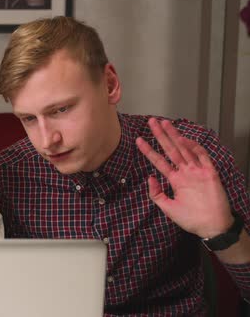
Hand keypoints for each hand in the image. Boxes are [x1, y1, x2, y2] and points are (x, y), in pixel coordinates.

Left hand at [136, 118, 232, 237]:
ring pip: (184, 149)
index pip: (159, 161)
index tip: (139, 140)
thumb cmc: (191, 219)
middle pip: (171, 150)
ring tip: (165, 124)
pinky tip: (183, 139)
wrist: (211, 227)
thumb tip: (149, 178)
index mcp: (176, 180)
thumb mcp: (168, 207)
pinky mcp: (210, 173)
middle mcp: (186, 172)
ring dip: (175, 136)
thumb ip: (157, 194)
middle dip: (161, 136)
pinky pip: (201, 157)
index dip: (149, 151)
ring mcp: (197, 171)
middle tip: (151, 122)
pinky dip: (193, 148)